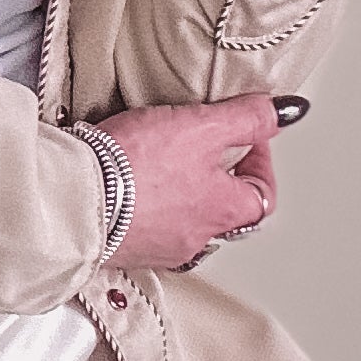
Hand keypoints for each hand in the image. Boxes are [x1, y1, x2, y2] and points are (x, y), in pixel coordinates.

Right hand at [105, 94, 284, 271]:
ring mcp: (160, 247)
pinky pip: (147, 225)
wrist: (76, 198)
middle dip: (220, 175)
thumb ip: (247, 118)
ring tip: (161, 160)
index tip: (247, 135)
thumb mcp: (202, 125)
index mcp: (225, 211)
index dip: (261, 160)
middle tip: (204, 146)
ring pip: (186, 218)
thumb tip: (285, 112)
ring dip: (182, 191)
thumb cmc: (135, 168)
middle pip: (225, 207)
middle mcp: (197, 237)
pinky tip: (128, 183)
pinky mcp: (125, 247)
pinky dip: (146, 205)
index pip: (264, 193)